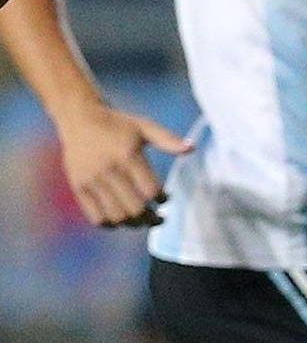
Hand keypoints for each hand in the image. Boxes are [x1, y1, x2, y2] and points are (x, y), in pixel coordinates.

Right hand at [60, 101, 190, 227]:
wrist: (80, 118)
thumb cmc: (119, 124)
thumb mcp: (144, 126)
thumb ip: (167, 139)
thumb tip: (191, 148)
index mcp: (127, 155)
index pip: (151, 190)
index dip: (162, 199)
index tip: (165, 198)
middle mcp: (108, 169)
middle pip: (135, 209)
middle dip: (152, 218)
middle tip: (159, 218)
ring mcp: (91, 180)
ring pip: (116, 216)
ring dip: (133, 224)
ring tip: (142, 220)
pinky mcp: (78, 187)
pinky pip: (96, 217)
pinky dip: (111, 224)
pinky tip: (120, 219)